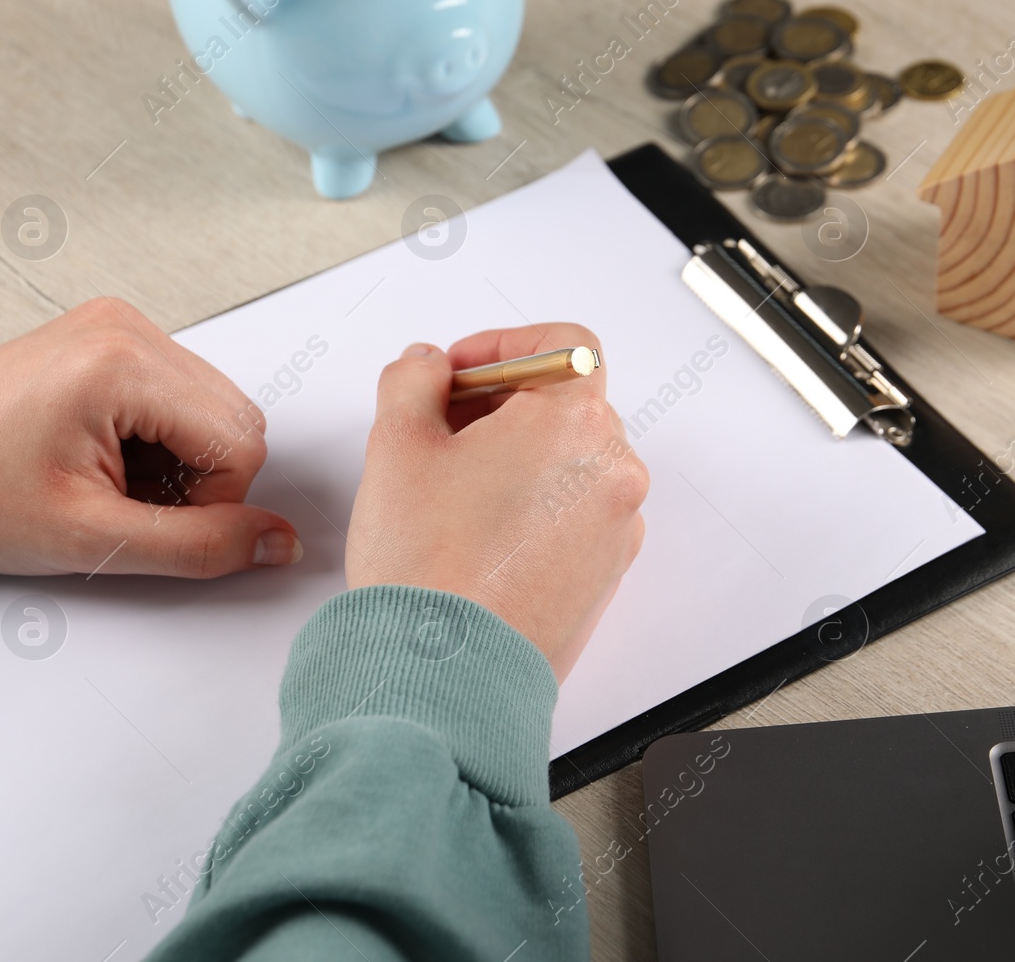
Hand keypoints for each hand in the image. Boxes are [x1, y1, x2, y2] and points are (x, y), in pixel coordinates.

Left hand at [0, 298, 301, 577]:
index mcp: (122, 363)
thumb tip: (278, 543)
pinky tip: (111, 455)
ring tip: (113, 478)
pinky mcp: (112, 336)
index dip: (212, 502)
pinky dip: (163, 436)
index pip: (242, 442)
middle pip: (237, 419)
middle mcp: (128, 328)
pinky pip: (184, 392)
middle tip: (127, 501)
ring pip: (216, 407)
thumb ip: (200, 546)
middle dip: (200, 477)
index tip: (147, 519)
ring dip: (183, 458)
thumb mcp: (91, 540)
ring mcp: (120, 325)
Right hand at [346, 325, 648, 678]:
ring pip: (573, 463)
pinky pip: (578, 516)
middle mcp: (613, 470)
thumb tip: (426, 368)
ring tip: (455, 489)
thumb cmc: (429, 565)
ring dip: (521, 458)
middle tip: (442, 426)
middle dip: (503, 405)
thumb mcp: (397, 444)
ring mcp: (618, 526)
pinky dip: (539, 508)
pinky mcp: (608, 574)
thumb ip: (413, 381)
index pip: (564, 344)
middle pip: (568, 405)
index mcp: (575, 422)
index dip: (506, 347)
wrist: (445, 671)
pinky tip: (481, 534)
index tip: (461, 371)